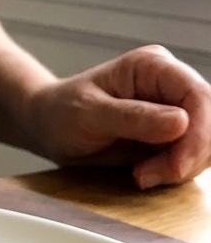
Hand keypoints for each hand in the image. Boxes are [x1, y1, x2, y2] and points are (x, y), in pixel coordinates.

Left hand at [28, 45, 210, 187]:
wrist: (48, 126)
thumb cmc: (61, 112)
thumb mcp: (88, 114)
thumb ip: (133, 117)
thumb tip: (182, 122)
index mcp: (153, 67)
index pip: (197, 95)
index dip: (199, 134)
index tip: (177, 166)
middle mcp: (170, 85)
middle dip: (189, 156)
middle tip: (149, 175)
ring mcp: (174, 111)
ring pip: (207, 144)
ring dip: (182, 167)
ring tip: (141, 175)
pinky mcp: (172, 136)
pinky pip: (193, 158)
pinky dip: (175, 173)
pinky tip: (145, 174)